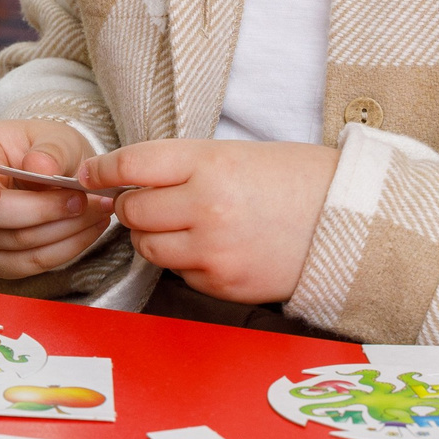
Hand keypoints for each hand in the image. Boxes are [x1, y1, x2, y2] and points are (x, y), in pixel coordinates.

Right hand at [0, 119, 111, 278]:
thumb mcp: (52, 136)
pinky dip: (68, 247)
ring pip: (18, 243)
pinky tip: (90, 229)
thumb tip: (40, 167)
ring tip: (99, 210)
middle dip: (44, 210)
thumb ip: (49, 149)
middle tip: (83, 198)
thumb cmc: (44, 148)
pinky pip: (33, 263)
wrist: (52, 174)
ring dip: (64, 230)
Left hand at [82, 139, 340, 303]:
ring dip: (153, 236)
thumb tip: (122, 179)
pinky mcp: (224, 285)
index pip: (132, 165)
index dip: (102, 169)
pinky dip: (185, 261)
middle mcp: (207, 208)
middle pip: (132, 211)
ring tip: (182, 222)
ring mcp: (215, 251)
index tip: (89, 173)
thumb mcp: (234, 154)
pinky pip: (180, 273)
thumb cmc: (292, 179)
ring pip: (148, 247)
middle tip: (148, 199)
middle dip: (132, 206)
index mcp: (210, 164)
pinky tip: (212, 246)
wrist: (349, 221)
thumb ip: (179, 166)